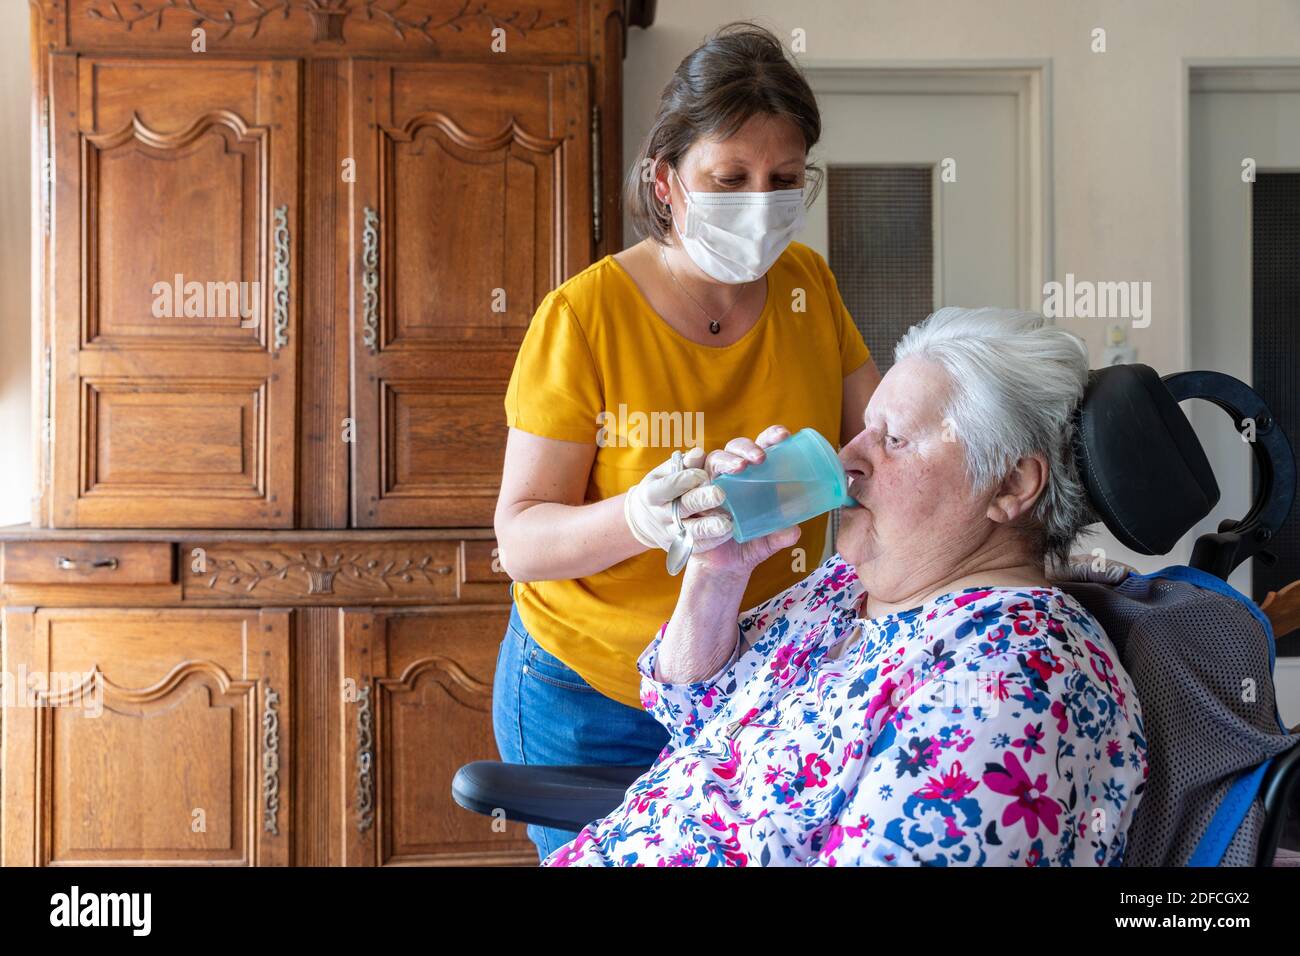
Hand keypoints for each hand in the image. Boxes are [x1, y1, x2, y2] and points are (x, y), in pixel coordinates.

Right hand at [623, 446, 732, 553]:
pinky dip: (714, 540)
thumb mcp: (664, 473)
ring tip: (728, 522)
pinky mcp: (680, 547)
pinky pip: (698, 546)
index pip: (667, 486)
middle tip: (720, 494)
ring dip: (710, 527)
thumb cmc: (662, 487)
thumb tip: (699, 454)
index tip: (702, 474)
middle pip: (681, 508)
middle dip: (701, 501)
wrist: (644, 519)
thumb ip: (683, 464)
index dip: (685, 480)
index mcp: (651, 494)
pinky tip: (728, 531)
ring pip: (691, 531)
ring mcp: (669, 534)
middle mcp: (659, 515)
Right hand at [688, 425, 801, 576]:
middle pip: (732, 450)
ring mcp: (706, 486)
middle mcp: (727, 476)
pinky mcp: (689, 500)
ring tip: (737, 471)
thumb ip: (779, 536)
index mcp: (751, 477)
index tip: (783, 436)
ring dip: (725, 462)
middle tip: (759, 459)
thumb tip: (793, 531)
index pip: (759, 448)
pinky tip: (709, 486)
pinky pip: (687, 487)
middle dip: (745, 449)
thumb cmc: (747, 545)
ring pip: (709, 463)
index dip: (770, 437)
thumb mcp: (766, 543)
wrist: (721, 567)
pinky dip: (696, 480)